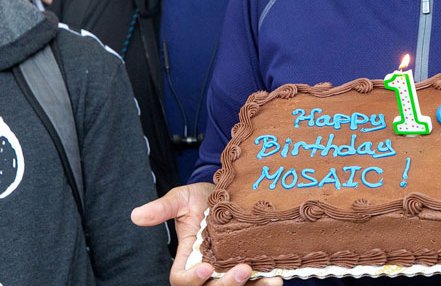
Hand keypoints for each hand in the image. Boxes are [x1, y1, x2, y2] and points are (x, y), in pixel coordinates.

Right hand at [131, 182, 282, 285]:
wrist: (232, 191)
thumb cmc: (203, 197)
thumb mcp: (183, 198)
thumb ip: (163, 208)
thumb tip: (136, 215)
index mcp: (187, 260)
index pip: (182, 280)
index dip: (192, 279)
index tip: (206, 268)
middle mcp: (208, 270)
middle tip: (243, 269)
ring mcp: (229, 271)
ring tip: (271, 282)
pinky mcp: (250, 267)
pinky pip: (255, 283)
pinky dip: (265, 283)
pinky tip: (278, 279)